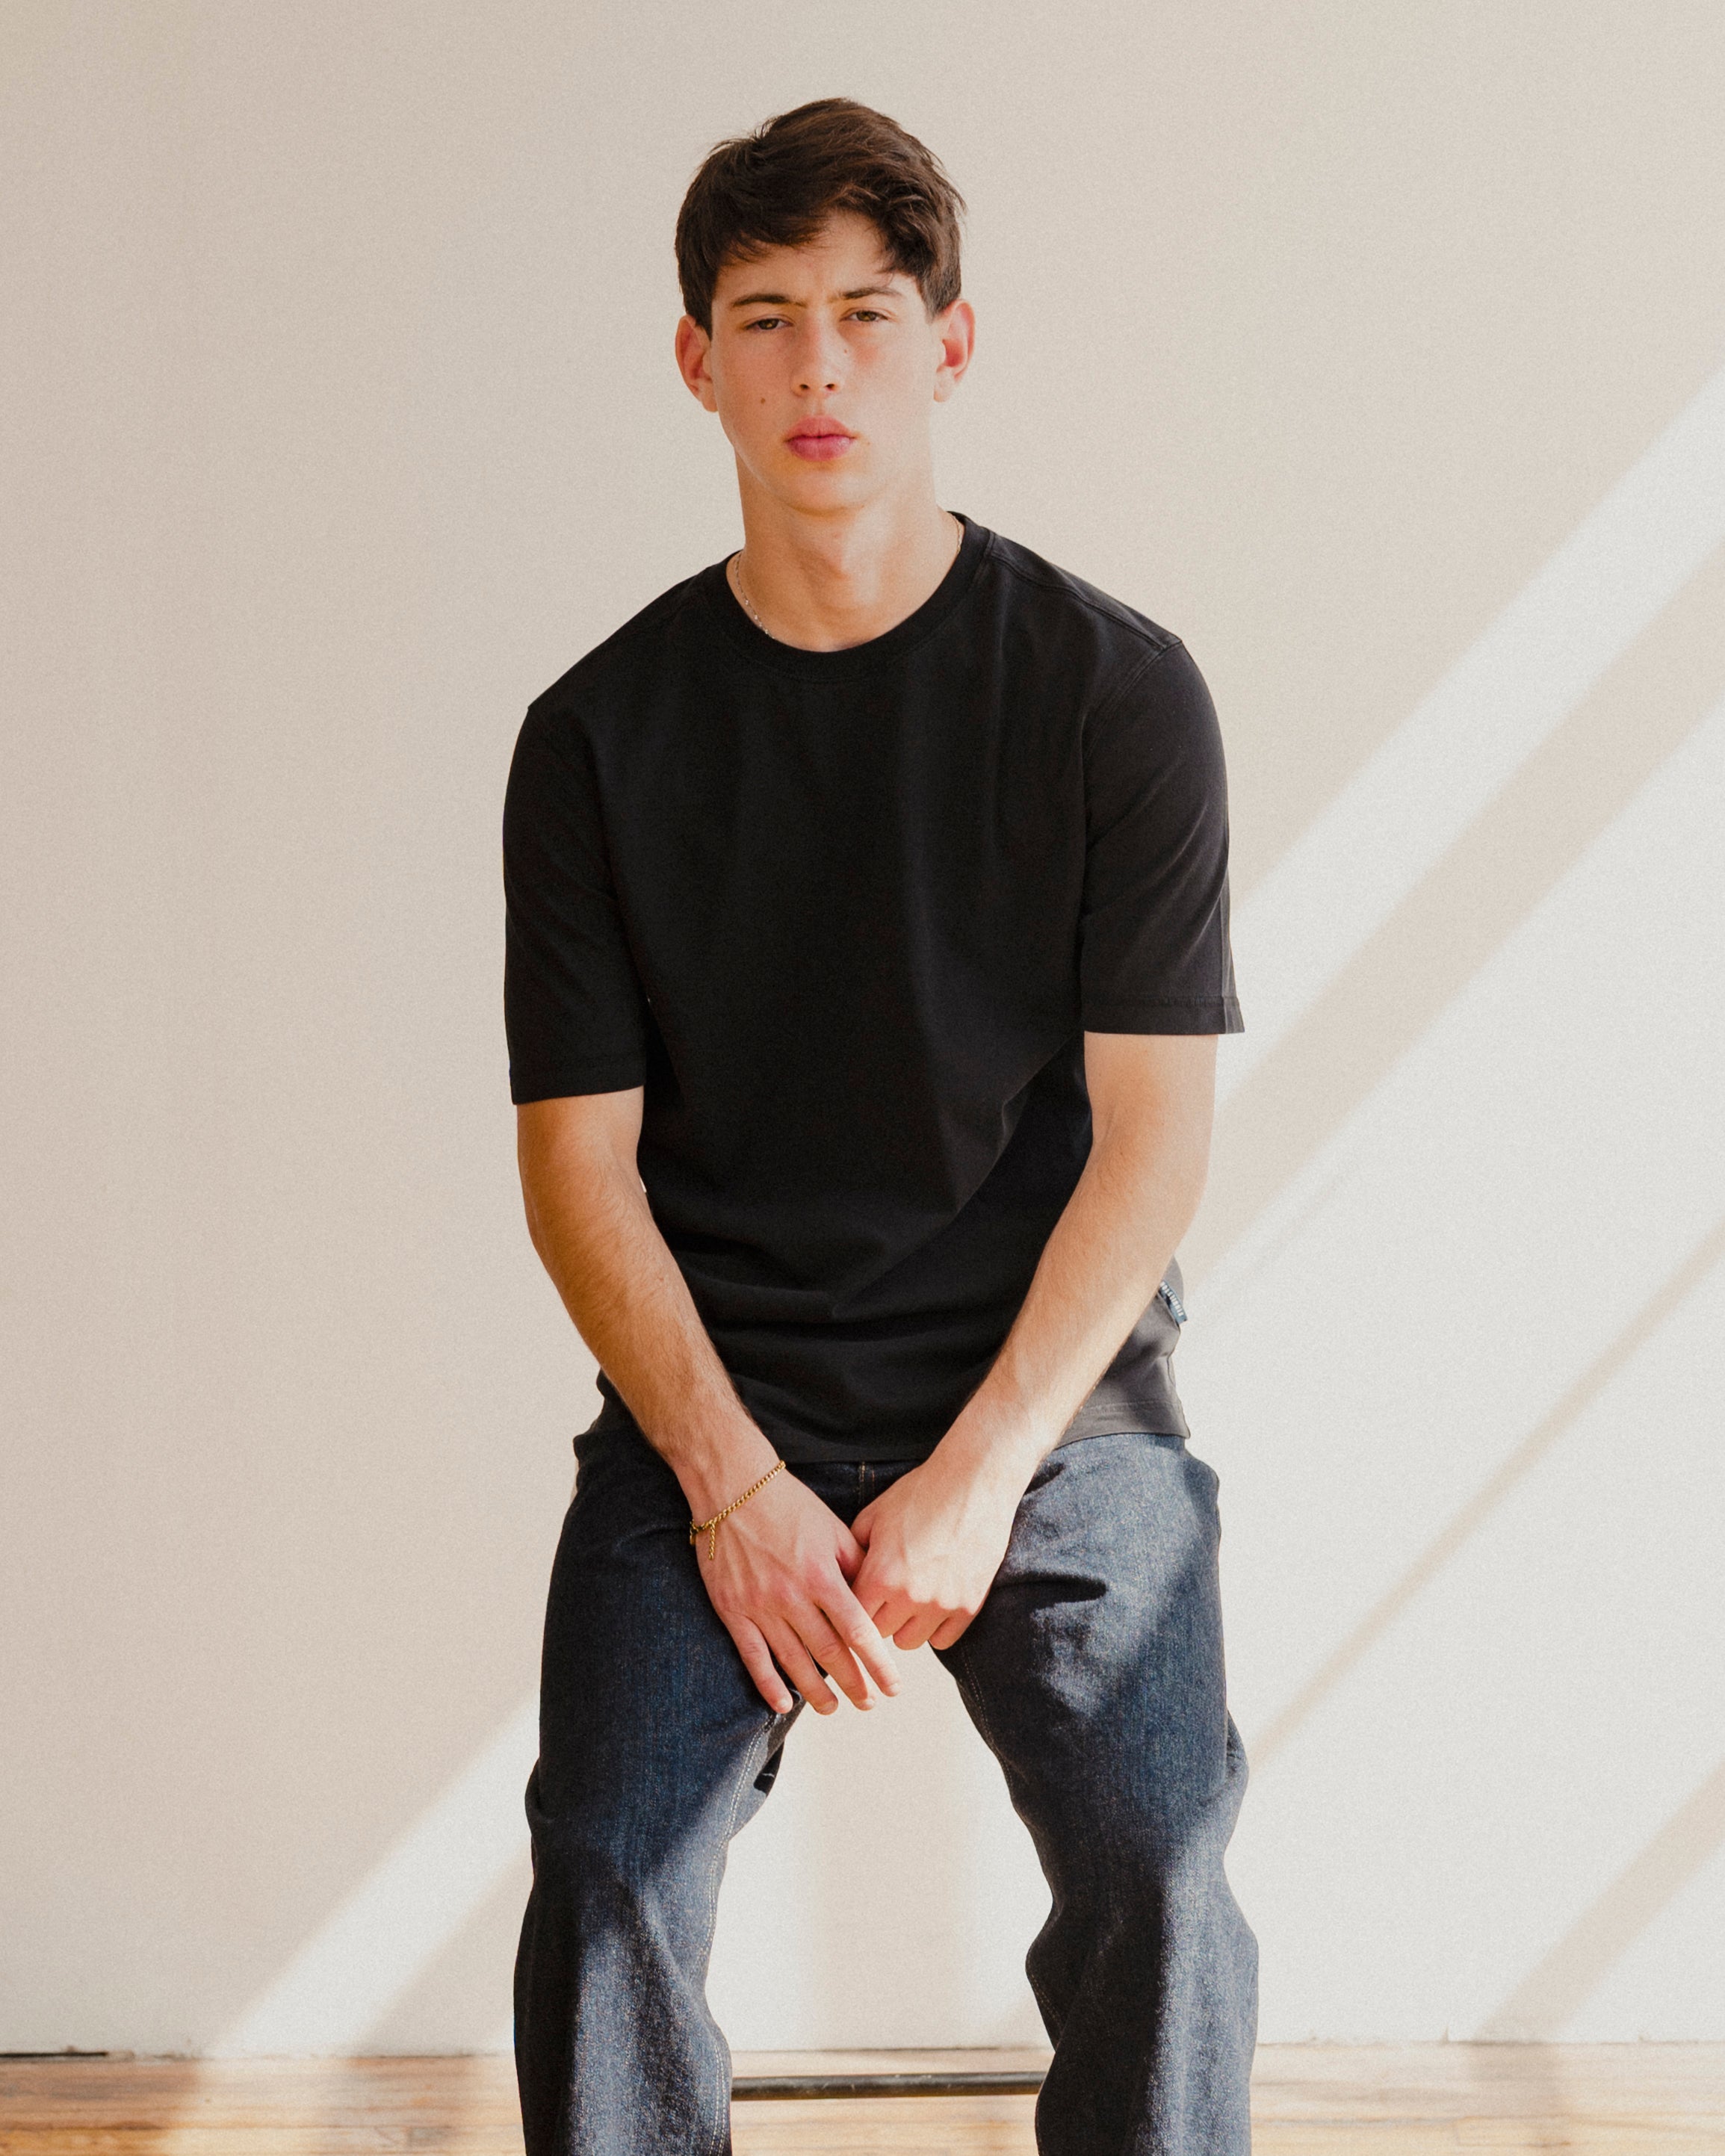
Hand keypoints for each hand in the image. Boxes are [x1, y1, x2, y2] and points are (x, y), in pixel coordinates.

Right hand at [695, 1468, 901, 1716]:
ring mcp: (759, 1606)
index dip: (877, 1664)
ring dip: (816, 1691)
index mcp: (822, 1575)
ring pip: (793, 1661)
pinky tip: (783, 1704)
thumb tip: (880, 1593)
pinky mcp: (732, 1609)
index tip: (893, 1686)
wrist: (732, 1487)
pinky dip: (768, 1684)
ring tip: (834, 1708)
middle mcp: (792, 1596)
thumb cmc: (789, 1504)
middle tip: (869, 1703)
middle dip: (853, 1683)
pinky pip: (752, 1656)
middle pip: (828, 1653)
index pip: (858, 1631)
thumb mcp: (832, 1528)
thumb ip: (856, 1564)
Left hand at [849, 1450, 1027, 1650]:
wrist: (974, 1483)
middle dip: (876, 1617)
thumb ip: (853, 1551)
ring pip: (909, 1642)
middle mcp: (909, 1596)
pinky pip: (943, 1641)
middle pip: (878, 1634)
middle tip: (882, 1598)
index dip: (851, 1609)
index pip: (852, 1617)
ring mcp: (941, 1604)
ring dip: (904, 1626)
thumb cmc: (921, 1493)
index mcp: (881, 1574)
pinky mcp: (968, 1606)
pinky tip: (932, 1605)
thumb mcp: (875, 1515)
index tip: (856, 1601)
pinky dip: (935, 1628)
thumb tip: (842, 1576)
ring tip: (907, 1602)